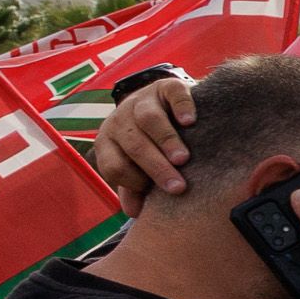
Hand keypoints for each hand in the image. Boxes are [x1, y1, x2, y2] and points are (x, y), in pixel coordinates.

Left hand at [91, 74, 197, 209]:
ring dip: (166, 141)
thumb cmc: (153, 144)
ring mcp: (142, 100)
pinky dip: (181, 107)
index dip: (134, 183)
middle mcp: (120, 119)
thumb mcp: (139, 165)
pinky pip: (172, 94)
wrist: (167, 106)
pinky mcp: (166, 86)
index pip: (114, 166)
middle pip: (133, 145)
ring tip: (184, 159)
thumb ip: (135, 187)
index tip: (159, 195)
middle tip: (178, 187)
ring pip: (148, 120)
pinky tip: (191, 122)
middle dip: (155, 168)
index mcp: (108, 142)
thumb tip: (134, 212)